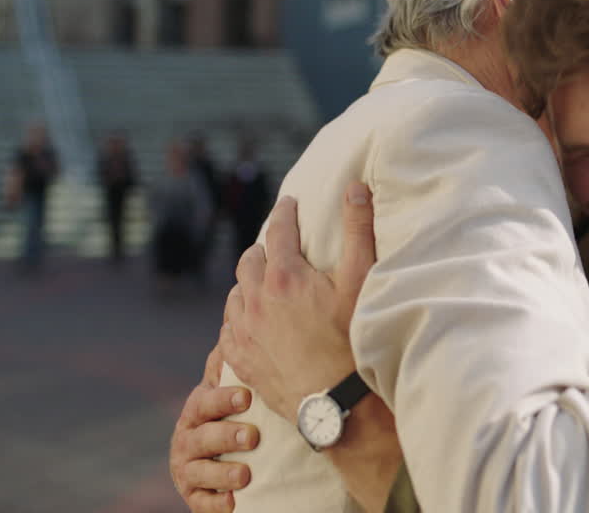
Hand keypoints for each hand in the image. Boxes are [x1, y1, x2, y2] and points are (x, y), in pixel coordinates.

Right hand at [170, 347, 259, 512]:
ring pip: (200, 472)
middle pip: (202, 437)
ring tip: (245, 474)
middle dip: (226, 436)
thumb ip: (232, 364)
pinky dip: (215, 503)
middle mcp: (188, 438)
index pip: (206, 401)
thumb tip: (236, 319)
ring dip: (222, 473)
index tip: (247, 398)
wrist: (227, 462)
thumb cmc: (234, 416)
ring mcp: (189, 469)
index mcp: (198, 409)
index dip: (223, 399)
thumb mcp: (233, 393)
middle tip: (253, 437)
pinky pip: (202, 503)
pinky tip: (233, 502)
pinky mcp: (194, 497)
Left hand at [220, 182, 377, 420]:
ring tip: (263, 283)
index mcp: (284, 275)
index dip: (285, 212)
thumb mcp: (361, 280)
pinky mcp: (239, 357)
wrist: (333, 401)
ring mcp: (243, 330)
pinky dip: (238, 315)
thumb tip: (355, 187)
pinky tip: (250, 319)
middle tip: (277, 246)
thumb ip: (357, 229)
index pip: (279, 230)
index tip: (290, 203)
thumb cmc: (352, 340)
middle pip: (249, 259)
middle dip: (263, 248)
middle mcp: (255, 298)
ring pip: (235, 293)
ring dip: (248, 282)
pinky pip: (228, 327)